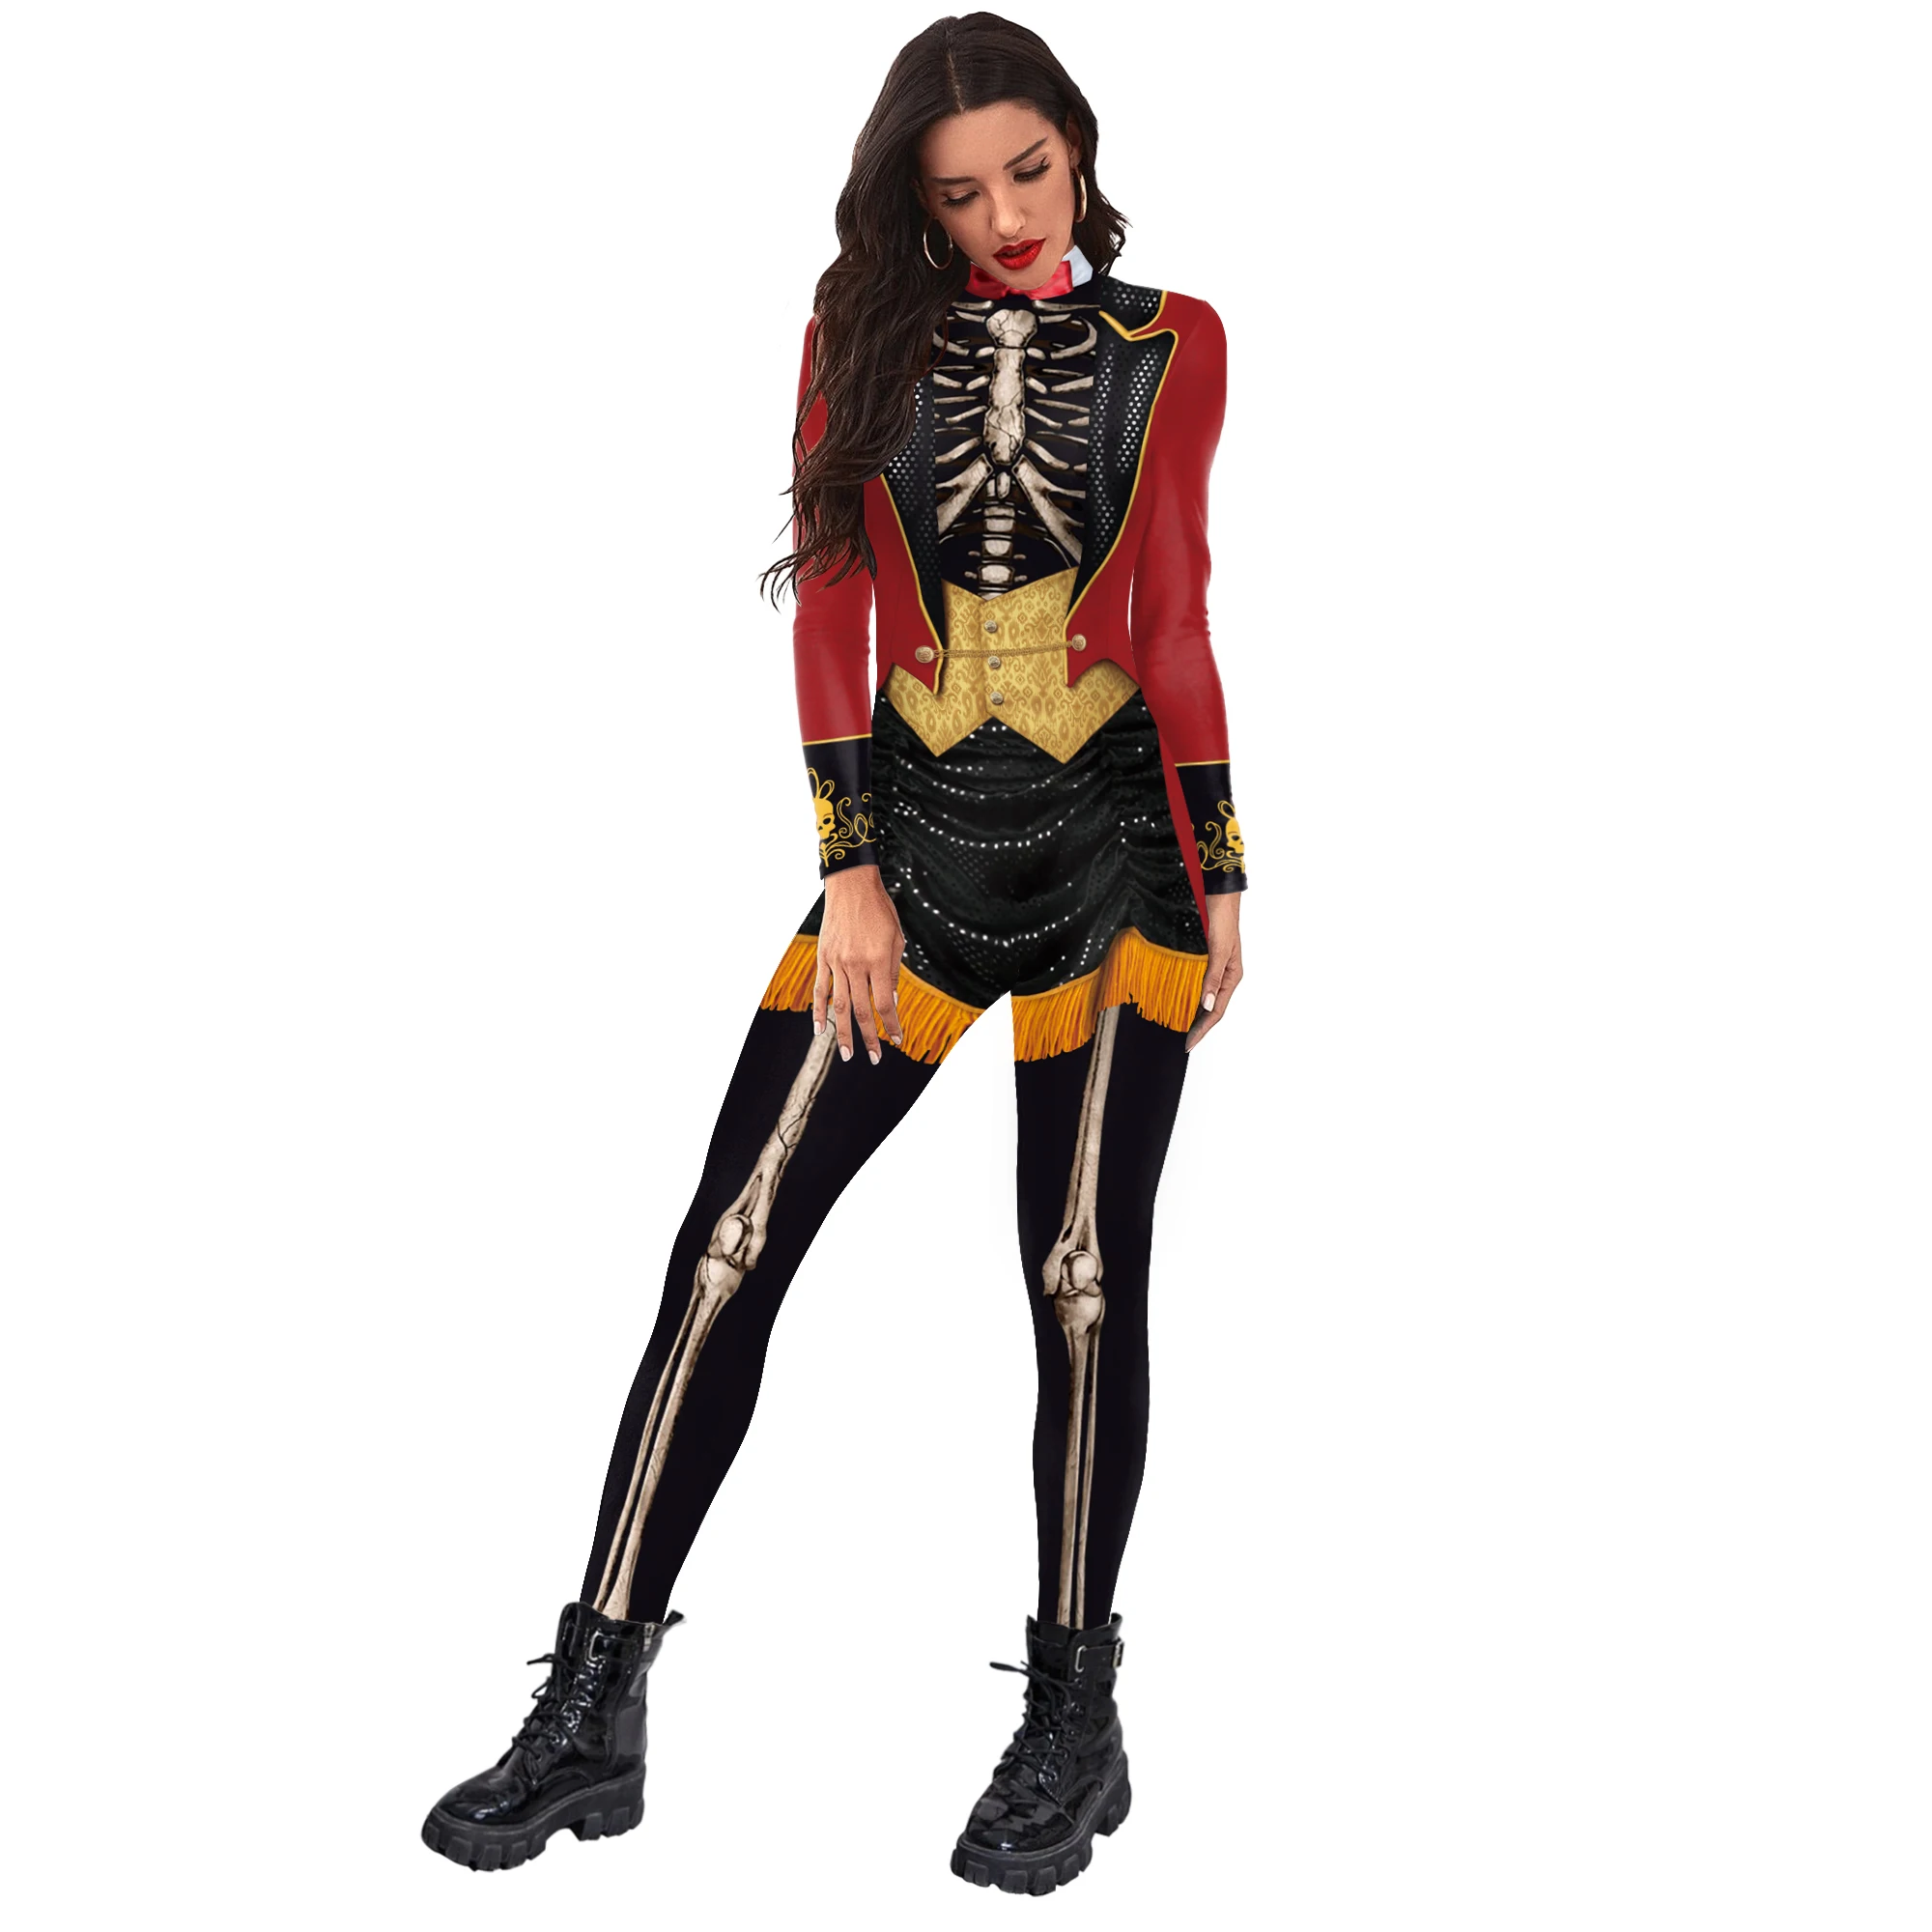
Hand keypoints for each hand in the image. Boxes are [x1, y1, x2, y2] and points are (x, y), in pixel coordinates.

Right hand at [814, 864, 906, 1064]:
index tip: (898, 1039)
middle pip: (862, 1010)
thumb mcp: (896, 939)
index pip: (885, 1003)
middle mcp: (856, 964)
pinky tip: (819, 1030)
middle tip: (875, 1058)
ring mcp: (837, 962)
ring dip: (844, 1033)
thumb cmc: (879, 910)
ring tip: (848, 1054)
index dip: (892, 1024)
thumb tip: (890, 1002)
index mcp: (878, 960)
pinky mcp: (823, 958)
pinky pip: (820, 989)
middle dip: (870, 1037)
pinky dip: (818, 1011)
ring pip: (839, 1005)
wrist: (851, 885)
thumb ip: (892, 973)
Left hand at [1184, 892, 1243, 1051]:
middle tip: (1183, 1043)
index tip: (1188, 1044)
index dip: (1202, 1030)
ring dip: (1193, 1015)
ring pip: (1204, 999)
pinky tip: (1179, 1002)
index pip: (1217, 1012)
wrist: (1217, 894)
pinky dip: (1188, 997)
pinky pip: (1196, 985)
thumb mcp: (1218, 950)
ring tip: (1180, 1030)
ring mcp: (1214, 968)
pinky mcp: (1204, 960)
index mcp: (1232, 976)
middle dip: (1198, 1027)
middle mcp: (1224, 976)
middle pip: (1211, 1009)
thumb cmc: (1222, 919)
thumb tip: (1207, 1006)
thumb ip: (1212, 977)